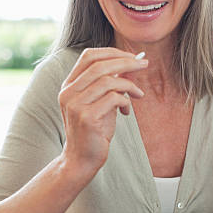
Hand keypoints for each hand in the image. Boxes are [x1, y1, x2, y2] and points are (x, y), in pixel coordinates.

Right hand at [58, 47, 147, 173]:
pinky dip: (125, 101)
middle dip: (126, 62)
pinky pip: (112, 99)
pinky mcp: (86, 118)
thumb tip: (130, 65)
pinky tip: (127, 111)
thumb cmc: (93, 130)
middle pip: (99, 65)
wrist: (81, 159)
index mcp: (69, 85)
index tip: (131, 57)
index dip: (112, 53)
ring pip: (107, 81)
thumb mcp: (100, 103)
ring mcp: (75, 105)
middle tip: (144, 64)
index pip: (88, 56)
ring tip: (138, 94)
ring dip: (129, 85)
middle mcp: (68, 92)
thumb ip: (109, 84)